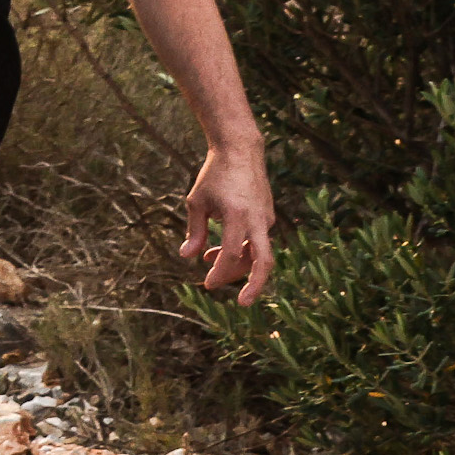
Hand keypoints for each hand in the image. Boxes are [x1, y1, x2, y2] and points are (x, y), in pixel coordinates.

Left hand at [177, 147, 275, 303]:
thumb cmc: (215, 175)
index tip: (207, 284)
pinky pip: (257, 242)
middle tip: (243, 304)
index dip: (220, 273)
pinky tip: (218, 251)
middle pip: (264, 262)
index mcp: (237, 214)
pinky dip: (241, 252)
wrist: (241, 150)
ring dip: (238, 266)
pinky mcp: (267, 217)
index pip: (231, 254)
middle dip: (255, 286)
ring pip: (259, 254)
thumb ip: (195, 231)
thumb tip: (187, 257)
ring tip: (209, 265)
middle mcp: (256, 219)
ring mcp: (265, 219)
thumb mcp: (197, 201)